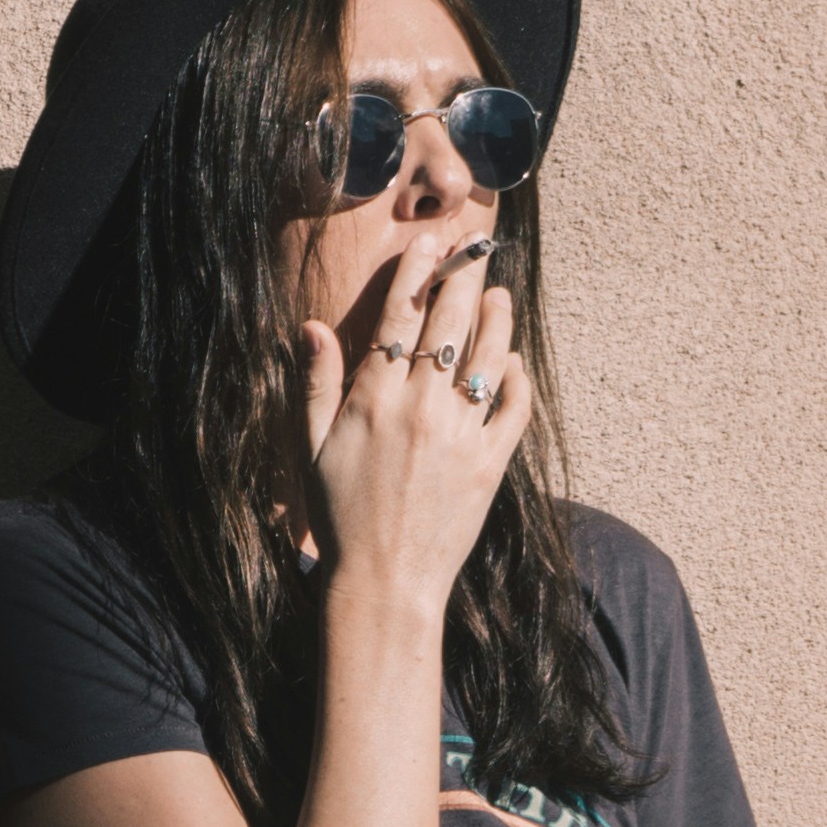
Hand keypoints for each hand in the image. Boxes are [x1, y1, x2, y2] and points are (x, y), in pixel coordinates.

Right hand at [299, 220, 529, 617]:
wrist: (384, 583)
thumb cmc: (339, 519)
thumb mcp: (310, 449)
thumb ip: (315, 385)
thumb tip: (312, 327)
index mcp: (373, 398)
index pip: (401, 314)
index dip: (417, 271)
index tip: (428, 243)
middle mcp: (421, 407)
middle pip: (449, 323)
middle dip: (462, 277)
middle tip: (474, 247)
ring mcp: (460, 435)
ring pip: (487, 356)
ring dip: (496, 318)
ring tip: (498, 293)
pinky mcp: (491, 465)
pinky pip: (513, 408)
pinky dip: (517, 379)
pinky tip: (514, 361)